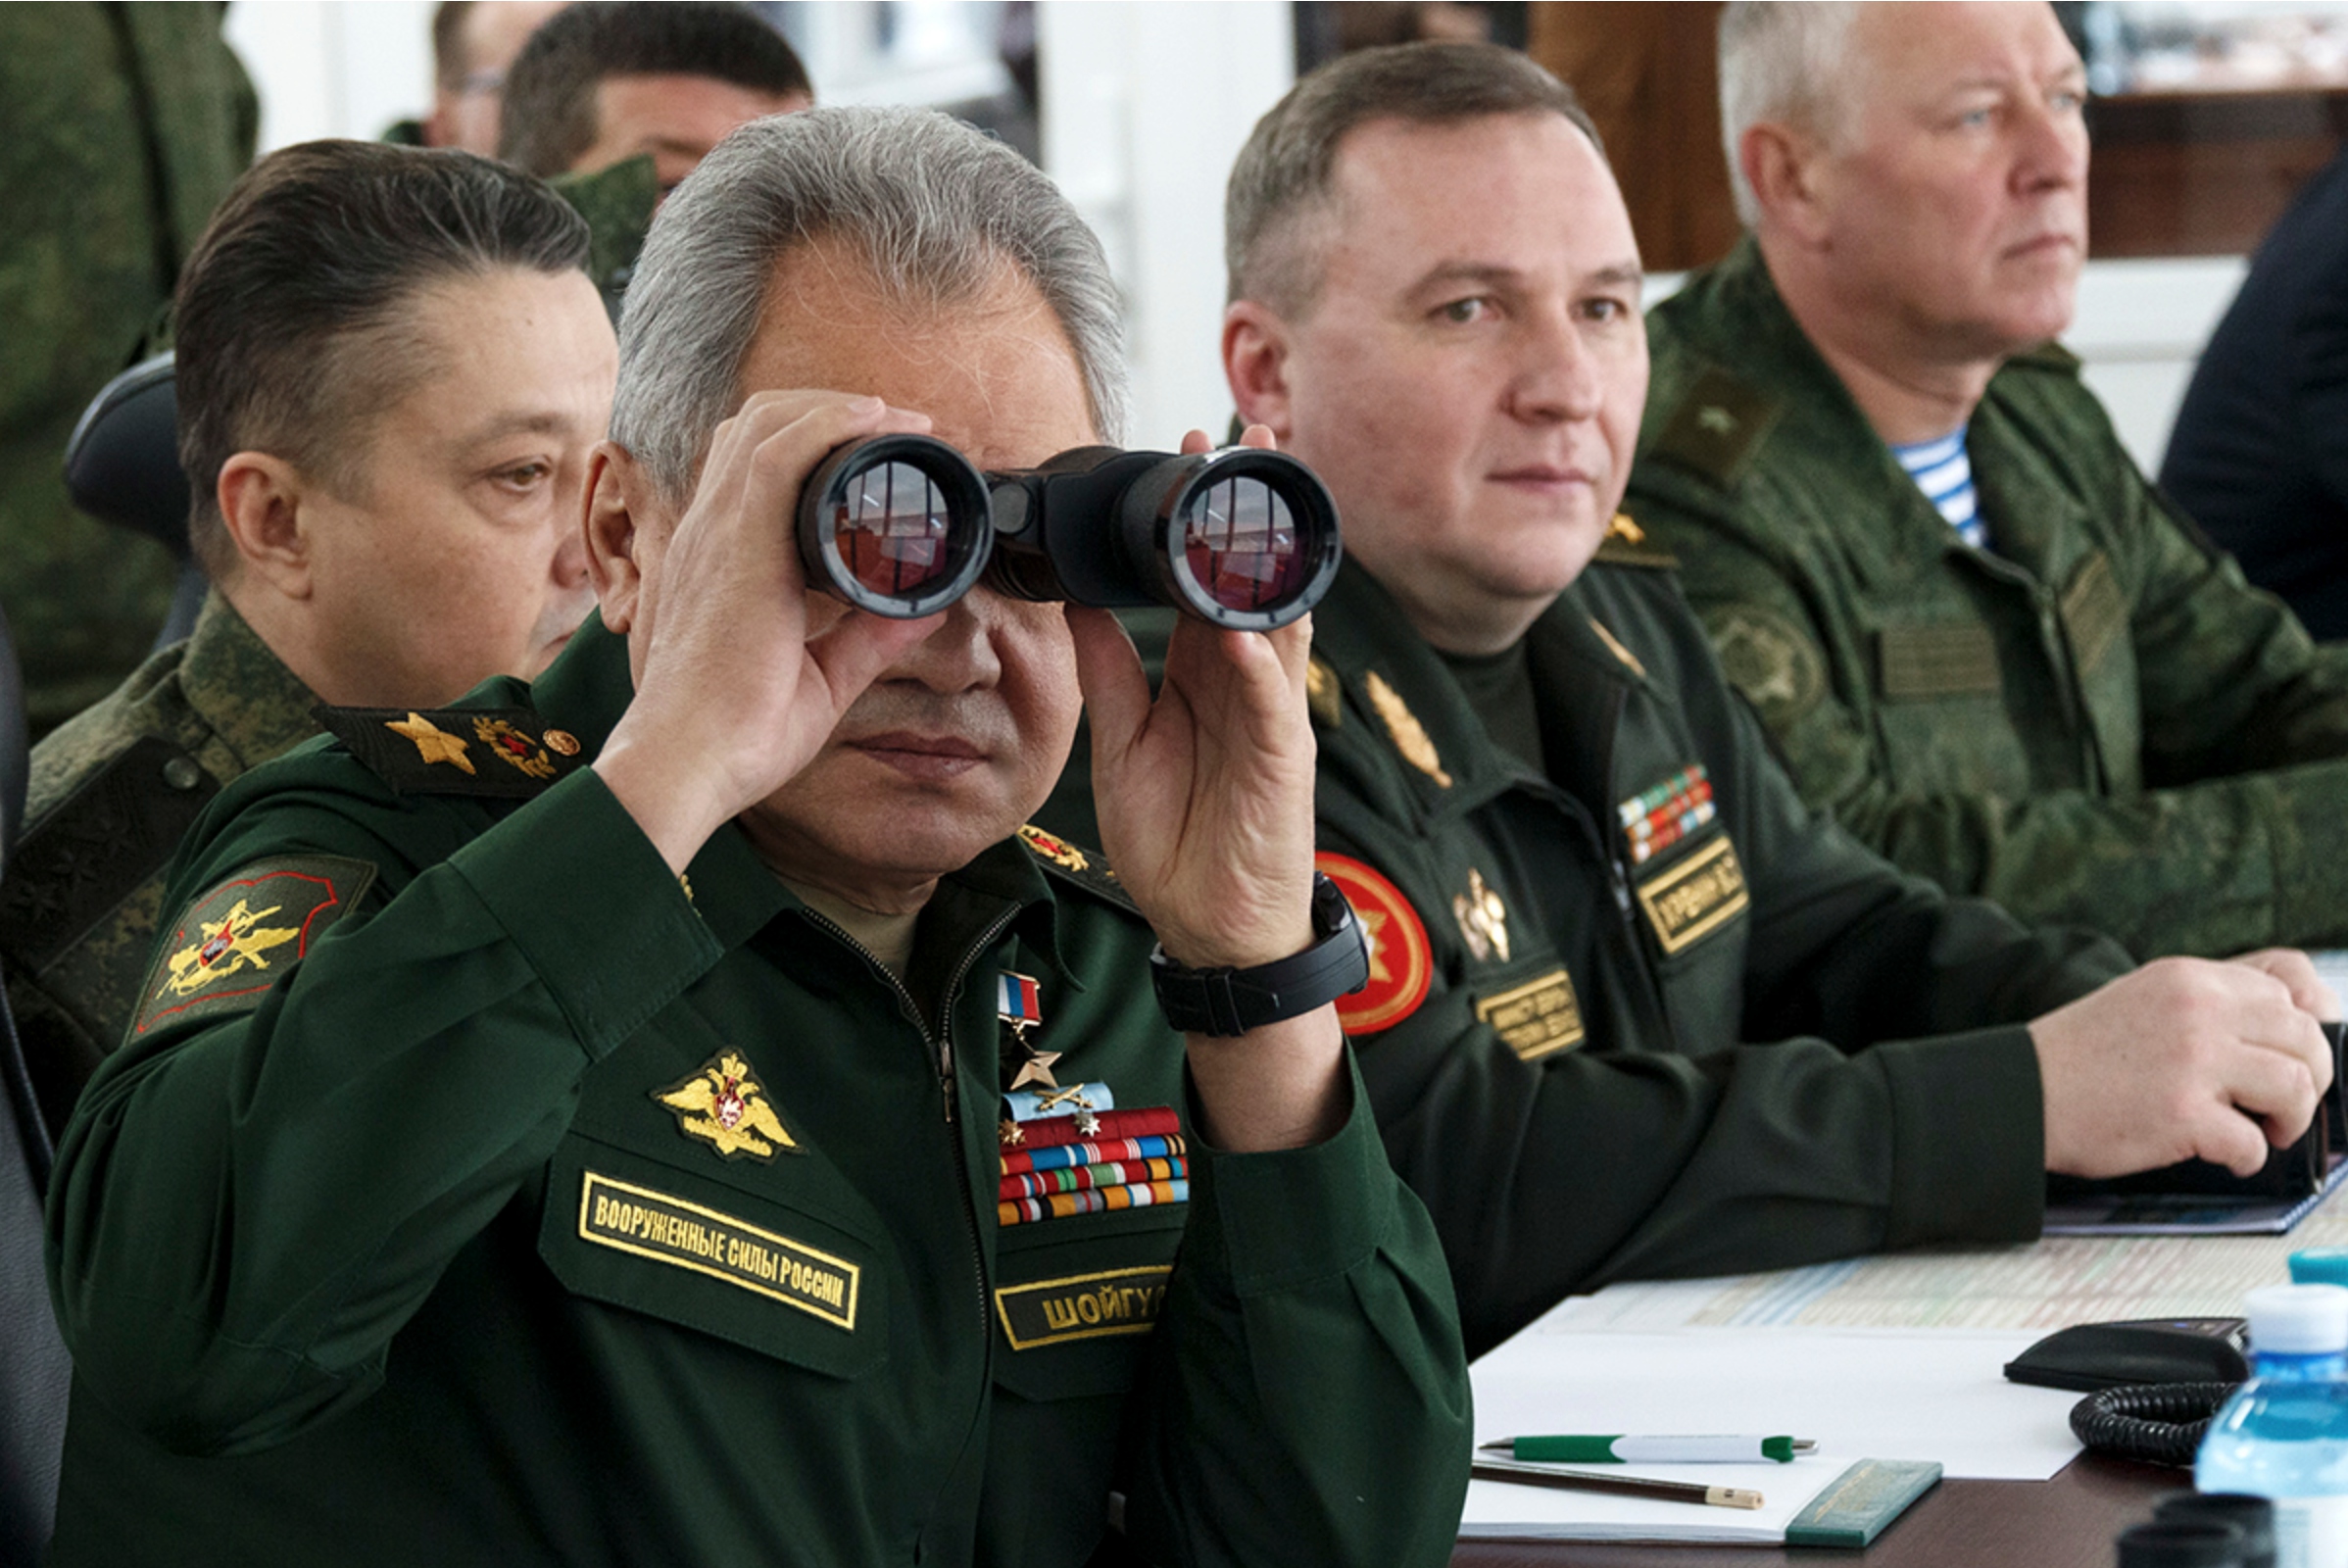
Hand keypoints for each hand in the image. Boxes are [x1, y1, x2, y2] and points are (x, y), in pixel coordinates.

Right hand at [594, 392, 947, 869]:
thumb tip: (924, 611)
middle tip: (898, 428)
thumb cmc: (737, 734)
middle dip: (827, 410)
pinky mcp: (737, 548)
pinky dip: (827, 423)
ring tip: (897, 418)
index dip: (808, 439)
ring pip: (765, 426)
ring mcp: (718, 534)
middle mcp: (709, 533)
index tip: (876, 449)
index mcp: (718, 558)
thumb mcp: (821, 678)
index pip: (747, 465)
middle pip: (755, 428)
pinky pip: (777, 456)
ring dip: (836, 407)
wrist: (689, 763)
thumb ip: (869, 639)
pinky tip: (872, 417)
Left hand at [1069, 422, 1341, 1150]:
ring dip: (1268, 557)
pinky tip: (1244, 626)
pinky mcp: (1280, 757)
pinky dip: (1258, 662)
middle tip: (1245, 432)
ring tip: (1261, 492)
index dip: (1194, 515)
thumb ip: (1106, 669)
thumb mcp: (1121, 740)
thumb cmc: (1178, 838)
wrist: (1211, 926)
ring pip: (1276, 618)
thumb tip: (1077, 598)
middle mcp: (1243, 680)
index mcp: (1203, 672)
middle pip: (1250, 575)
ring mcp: (1268, 713)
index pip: (1201, 576)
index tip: (1182, 449)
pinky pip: (1269, 701)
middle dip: (1249, 505)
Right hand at [2030, 956, 2334, 1178]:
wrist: (2019, 1090)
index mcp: (2189, 978)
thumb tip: (2279, 1032)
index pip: (2287, 994)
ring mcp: (2193, 1060)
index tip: (2282, 1063)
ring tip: (2265, 1131)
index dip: (2298, 1036)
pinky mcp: (2183, 1113)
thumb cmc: (2079, 1057)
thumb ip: (2206, 1005)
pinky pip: (2254, 1143)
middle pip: (2305, 1039)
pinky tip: (2224, 1156)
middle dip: (2309, 1080)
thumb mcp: (2145, 999)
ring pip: (2296, 1086)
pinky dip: (2247, 1158)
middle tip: (2282, 1106)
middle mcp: (2198, 1010)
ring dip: (2291, 1118)